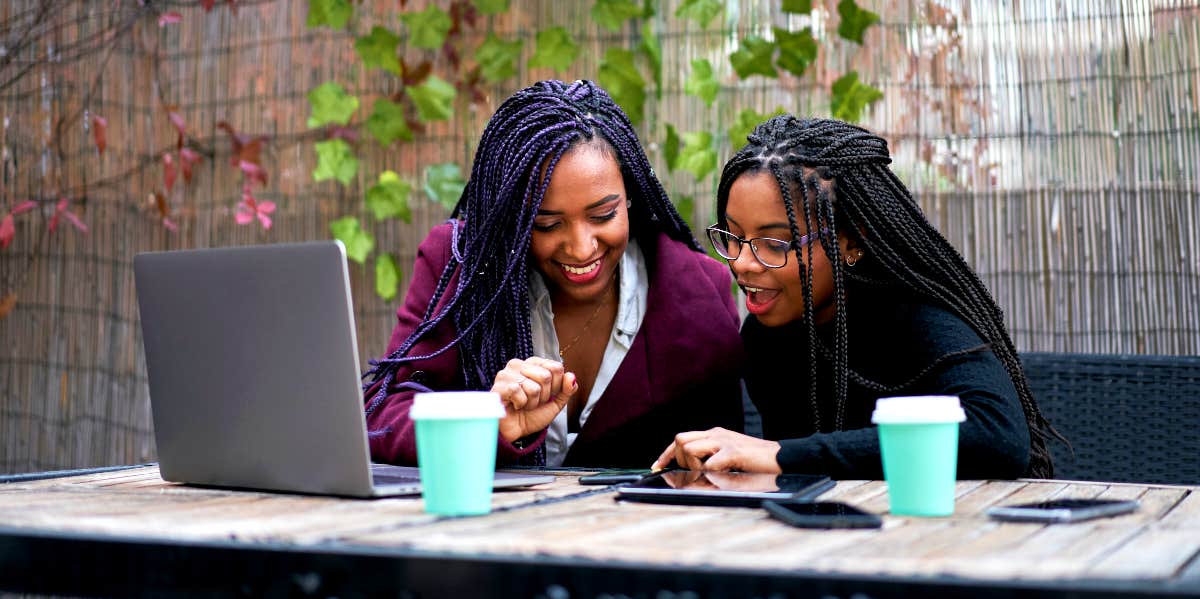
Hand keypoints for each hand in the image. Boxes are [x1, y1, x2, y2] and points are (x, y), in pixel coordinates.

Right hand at [491, 357, 576, 442]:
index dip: (556, 386)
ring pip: (533, 387)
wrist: (516, 432)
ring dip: (532, 402)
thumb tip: (571, 376)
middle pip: (546, 376)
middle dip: (544, 396)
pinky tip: (514, 405)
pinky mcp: (498, 386)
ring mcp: (506, 374)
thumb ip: (567, 390)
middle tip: (532, 401)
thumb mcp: (555, 403)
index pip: (556, 367)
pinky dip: (520, 404)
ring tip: (523, 405)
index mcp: (533, 364)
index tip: (546, 395)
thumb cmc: (532, 415)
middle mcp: (519, 365)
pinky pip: (518, 392)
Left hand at [651, 427, 782, 472]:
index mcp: (714, 433)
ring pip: (688, 449)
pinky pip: (709, 463)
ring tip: (711, 473)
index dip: (666, 454)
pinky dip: (709, 474)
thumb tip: (689, 471)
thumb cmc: (755, 460)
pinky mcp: (733, 452)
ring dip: (693, 466)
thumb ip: (710, 457)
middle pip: (680, 440)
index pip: (681, 438)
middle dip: (678, 459)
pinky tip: (722, 475)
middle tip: (694, 471)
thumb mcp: (728, 455)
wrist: (781, 458)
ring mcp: (724, 441)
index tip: (656, 466)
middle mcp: (716, 433)